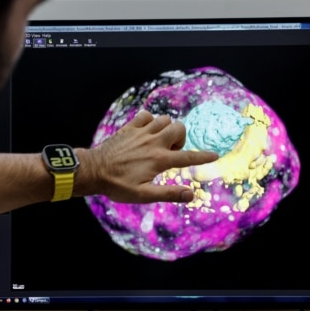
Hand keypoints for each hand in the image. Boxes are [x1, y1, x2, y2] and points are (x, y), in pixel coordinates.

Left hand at [79, 110, 217, 202]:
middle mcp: (153, 142)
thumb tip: (191, 195)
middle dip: (180, 138)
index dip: (204, 156)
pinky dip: (150, 120)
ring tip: (159, 142)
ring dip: (166, 129)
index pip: (188, 157)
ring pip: (164, 119)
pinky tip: (146, 131)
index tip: (215, 155)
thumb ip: (169, 194)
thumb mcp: (144, 195)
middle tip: (170, 152)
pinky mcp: (130, 127)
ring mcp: (141, 132)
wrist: (94, 170)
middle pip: (179, 128)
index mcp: (159, 160)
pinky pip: (146, 115)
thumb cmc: (118, 185)